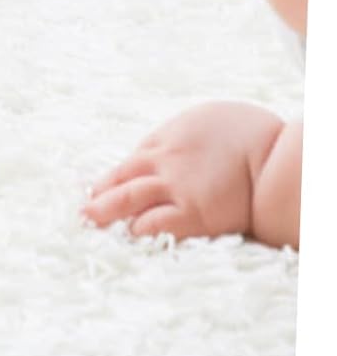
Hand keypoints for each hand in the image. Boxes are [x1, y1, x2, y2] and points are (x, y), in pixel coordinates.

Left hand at [82, 100, 286, 240]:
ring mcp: (176, 187)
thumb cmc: (249, 132)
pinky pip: (156, 223)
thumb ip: (186, 136)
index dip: (116, 176)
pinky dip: (139, 230)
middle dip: (99, 193)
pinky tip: (130, 236)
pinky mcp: (192, 213)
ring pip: (129, 198)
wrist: (274, 154)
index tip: (101, 188)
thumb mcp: (206, 120)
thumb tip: (182, 142)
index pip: (133, 160)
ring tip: (90, 221)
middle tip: (82, 208)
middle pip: (121, 177)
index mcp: (168, 139)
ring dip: (106, 210)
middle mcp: (164, 161)